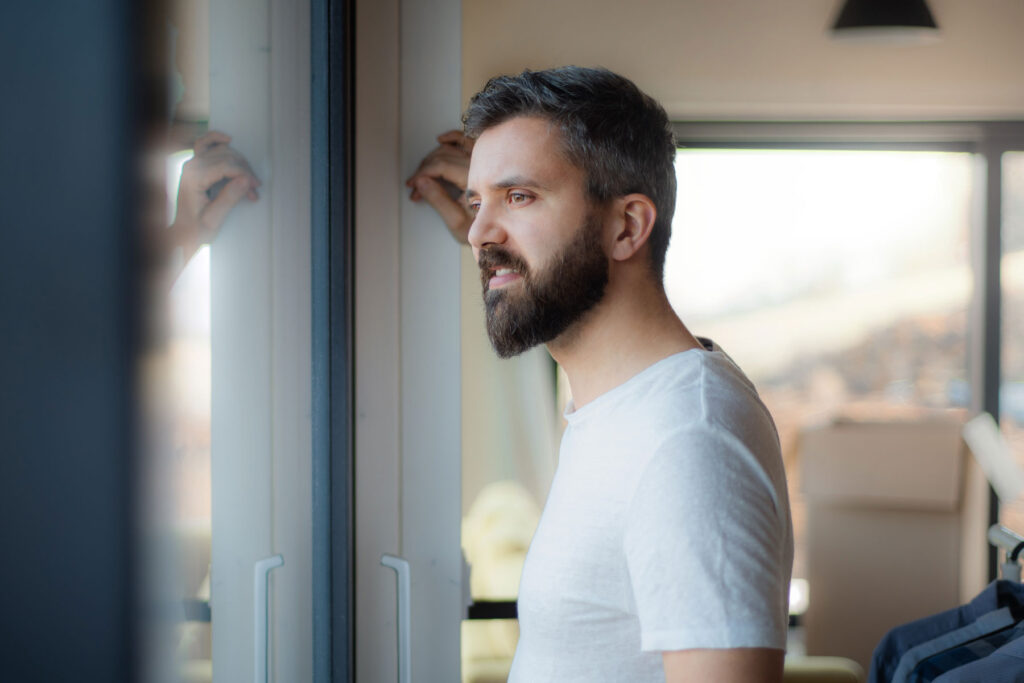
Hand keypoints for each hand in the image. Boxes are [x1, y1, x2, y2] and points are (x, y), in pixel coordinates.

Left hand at [171, 130, 259, 256]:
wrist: (182, 233)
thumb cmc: (196, 229)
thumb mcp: (214, 219)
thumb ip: (229, 198)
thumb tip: (245, 180)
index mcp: (194, 178)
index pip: (226, 166)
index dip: (244, 175)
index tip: (255, 188)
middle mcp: (191, 166)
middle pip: (227, 157)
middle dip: (244, 172)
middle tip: (254, 190)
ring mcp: (192, 163)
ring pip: (223, 151)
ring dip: (239, 163)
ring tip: (248, 182)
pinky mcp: (195, 164)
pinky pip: (205, 143)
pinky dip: (216, 138)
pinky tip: (228, 139)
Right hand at [405, 130, 473, 244]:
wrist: (502, 230)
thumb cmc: (483, 229)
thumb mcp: (457, 222)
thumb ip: (438, 200)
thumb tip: (421, 182)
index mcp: (475, 179)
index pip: (442, 165)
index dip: (423, 173)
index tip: (413, 184)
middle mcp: (481, 165)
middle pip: (444, 155)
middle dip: (425, 168)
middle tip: (416, 184)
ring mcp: (483, 159)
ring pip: (452, 146)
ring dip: (433, 156)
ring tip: (424, 172)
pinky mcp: (484, 158)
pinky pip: (467, 139)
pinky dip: (452, 137)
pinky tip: (441, 140)